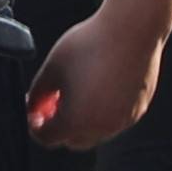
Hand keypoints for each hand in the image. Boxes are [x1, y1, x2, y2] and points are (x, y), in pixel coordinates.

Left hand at [31, 0, 164, 152]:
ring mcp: (122, 121)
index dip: (36, 126)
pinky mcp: (138, 109)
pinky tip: (101, 86)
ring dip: (84, 120)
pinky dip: (104, 111)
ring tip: (80, 92)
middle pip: (73, 140)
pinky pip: (116, 120)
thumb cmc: (90, 44)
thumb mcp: (52, 67)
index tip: (35, 111)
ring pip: (96, 131)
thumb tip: (33, 107)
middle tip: (54, 103)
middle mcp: (100, 129)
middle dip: (61, 126)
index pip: (47, 138)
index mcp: (74, 121)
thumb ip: (37, 93)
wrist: (132, 29)